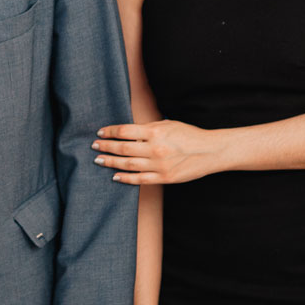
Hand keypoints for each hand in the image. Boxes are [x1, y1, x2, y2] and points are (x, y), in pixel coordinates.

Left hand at [93, 120, 218, 184]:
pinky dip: (125, 178)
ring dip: (111, 162)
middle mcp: (155, 148)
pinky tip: (115, 177)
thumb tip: (127, 131)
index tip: (100, 133)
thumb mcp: (168, 124)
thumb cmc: (189, 135)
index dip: (110, 132)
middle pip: (123, 148)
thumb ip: (148, 128)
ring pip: (128, 164)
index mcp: (156, 131)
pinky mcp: (164, 177)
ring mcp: (159, 165)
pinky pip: (139, 179)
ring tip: (100, 160)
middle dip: (106, 147)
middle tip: (94, 146)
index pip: (125, 131)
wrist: (210, 151)